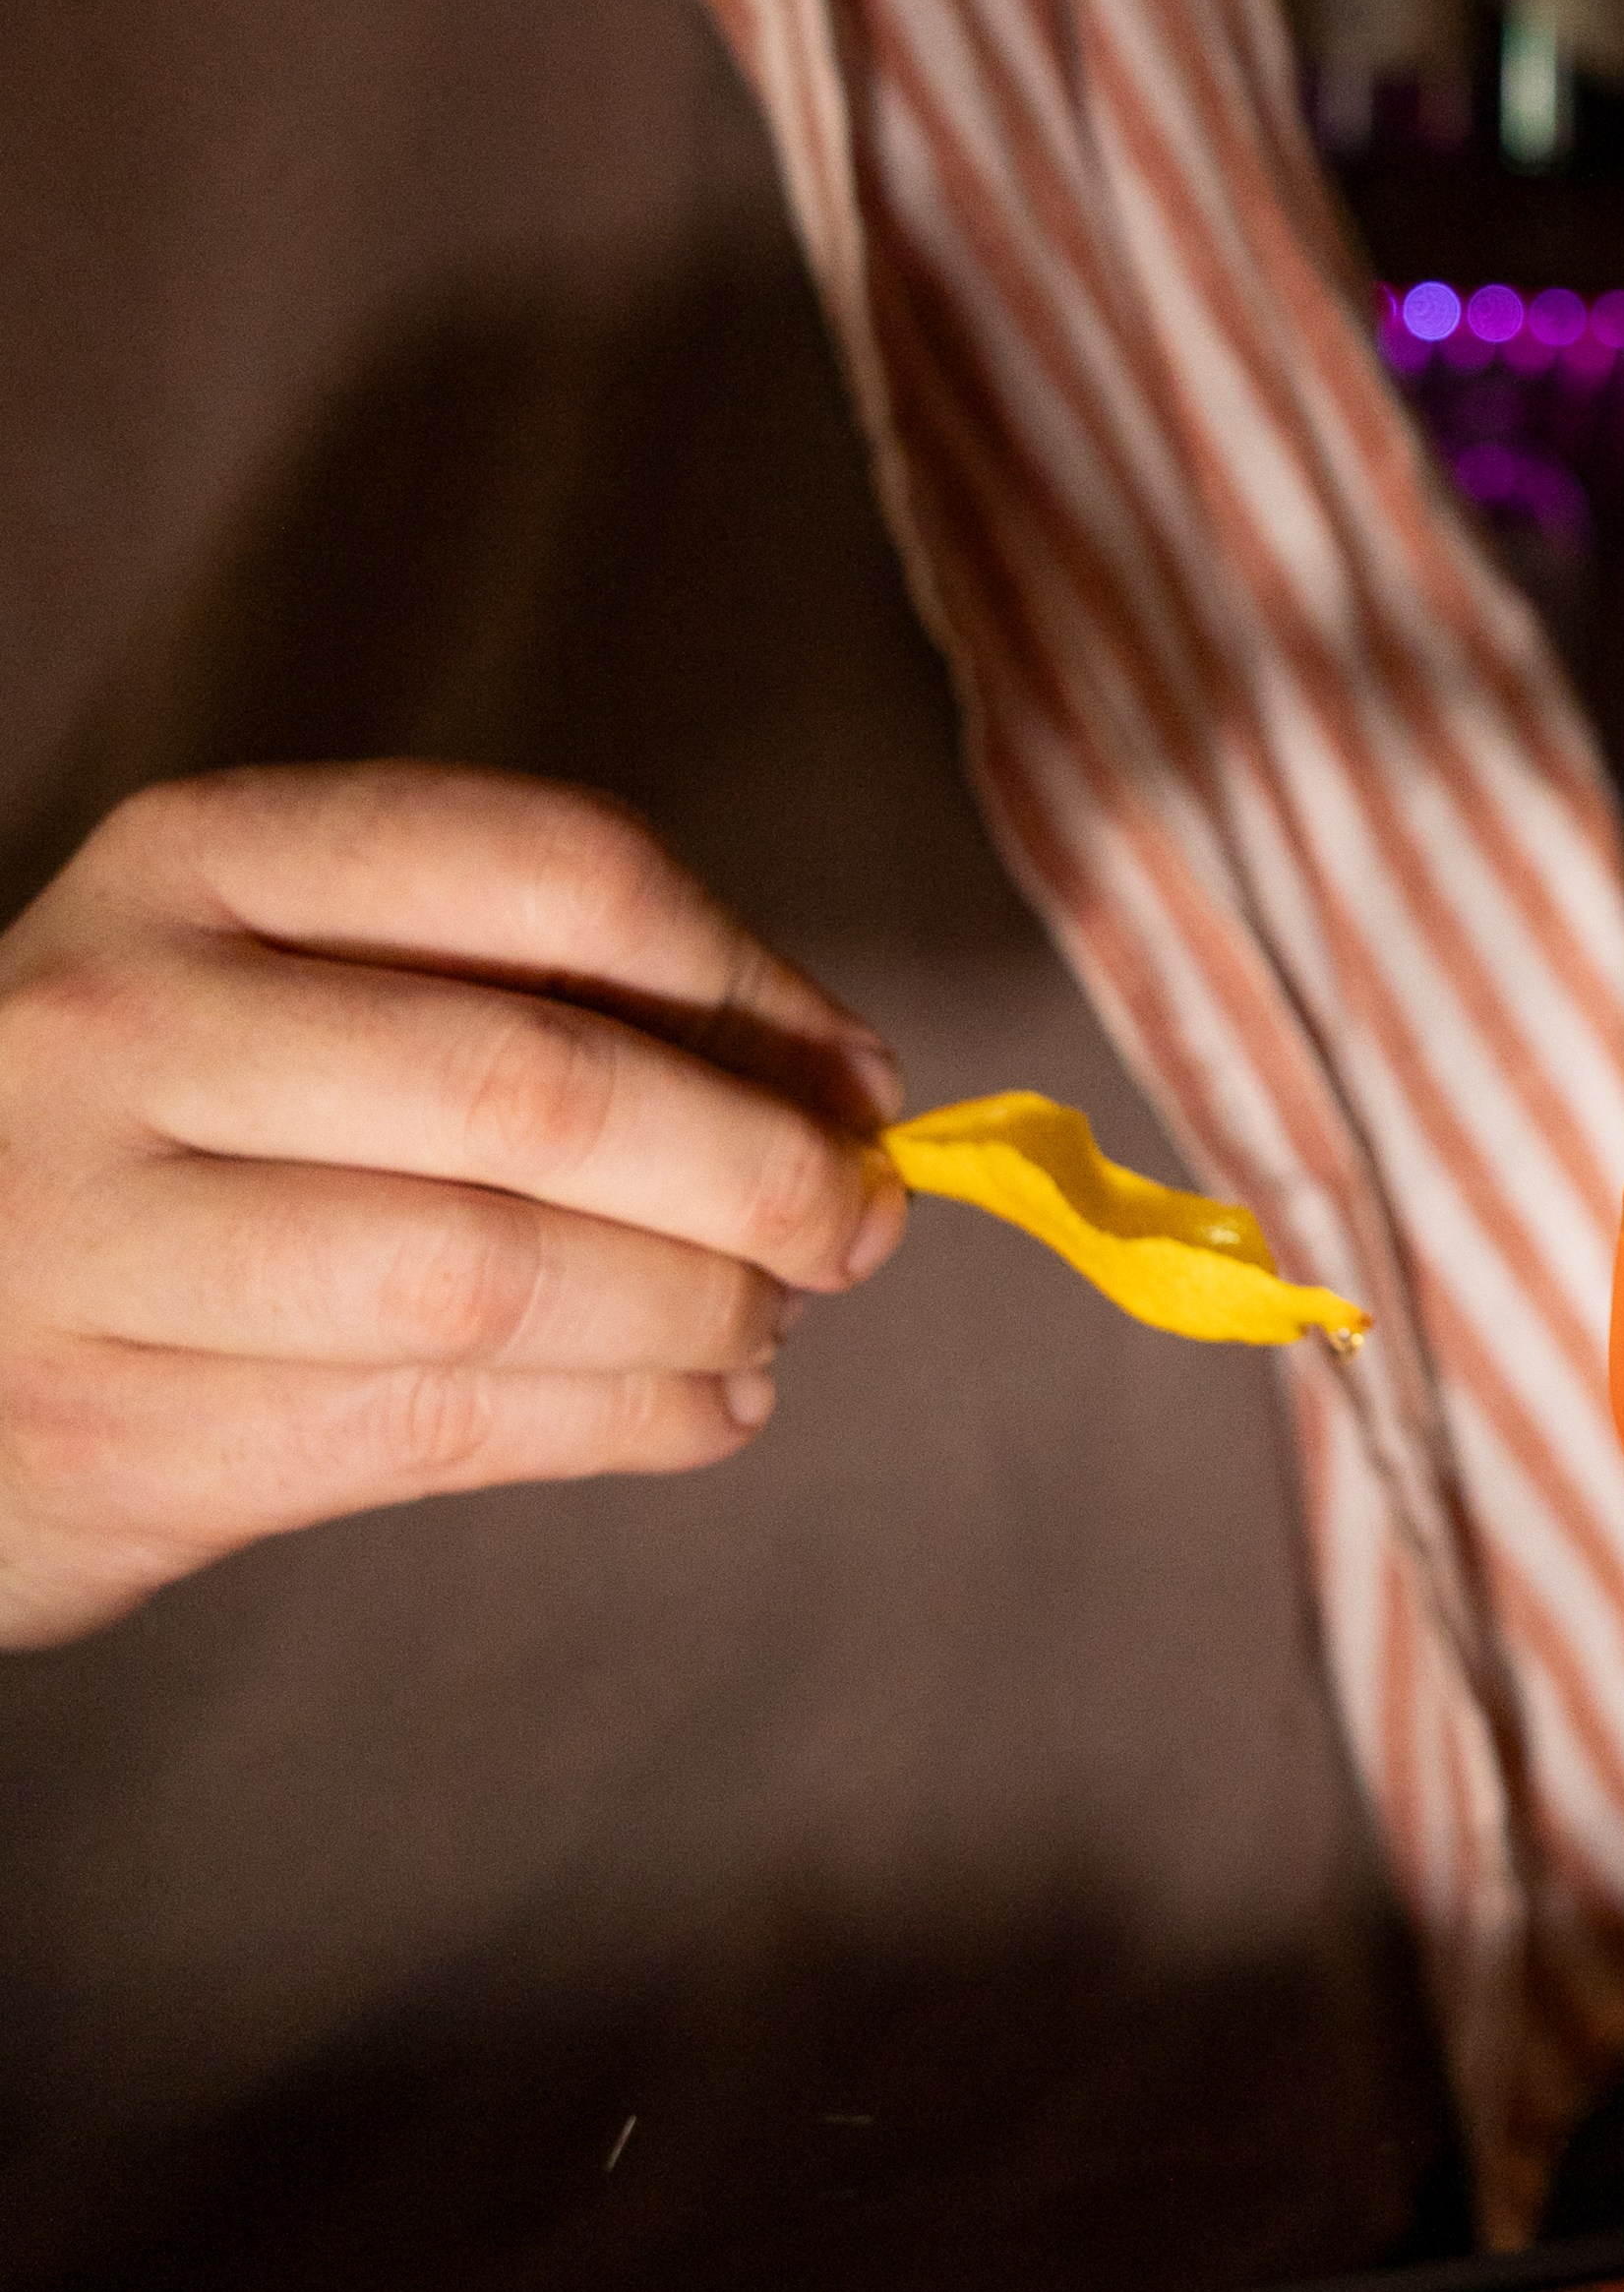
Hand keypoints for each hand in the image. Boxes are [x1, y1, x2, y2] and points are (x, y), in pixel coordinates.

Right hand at [0, 766, 906, 1652]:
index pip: (549, 869)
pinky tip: (703, 1413)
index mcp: (201, 859)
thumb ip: (525, 993)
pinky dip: (623, 1423)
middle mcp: (128, 1019)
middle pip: (534, 1082)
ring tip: (769, 1325)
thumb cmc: (158, 1131)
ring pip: (492, 1273)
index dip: (745, 978)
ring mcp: (95, 1233)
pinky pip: (439, 1428)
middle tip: (860, 1224)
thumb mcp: (284, 986)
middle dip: (755, 1170)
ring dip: (696, 1311)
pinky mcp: (120, 1432)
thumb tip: (838, 1080)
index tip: (851, 1072)